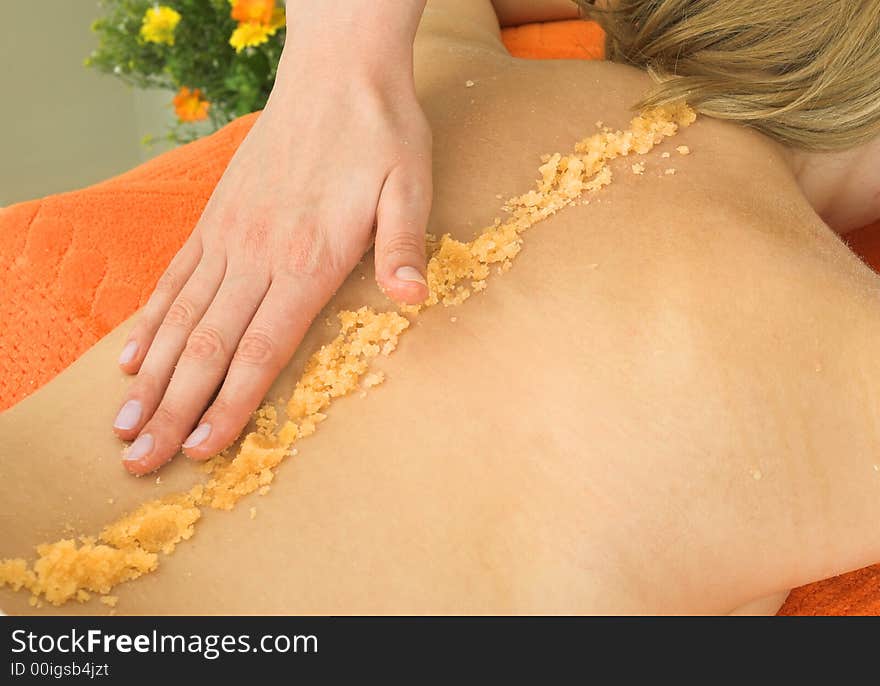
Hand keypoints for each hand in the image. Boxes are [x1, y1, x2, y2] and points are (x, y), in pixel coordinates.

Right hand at [113, 33, 431, 474]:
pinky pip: (175, 277)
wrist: (337, 71)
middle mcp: (257, 254)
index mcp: (307, 259)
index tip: (202, 448)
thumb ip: (402, 245)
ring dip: (152, 377)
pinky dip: (151, 321)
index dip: (231, 403)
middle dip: (175, 409)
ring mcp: (229, 235)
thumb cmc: (380, 134)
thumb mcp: (410, 186)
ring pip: (181, 319)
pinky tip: (132, 355)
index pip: (260, 348)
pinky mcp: (217, 218)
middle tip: (141, 459)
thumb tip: (410, 298)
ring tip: (124, 423)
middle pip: (209, 347)